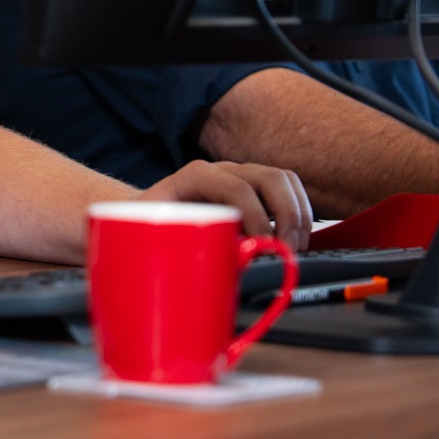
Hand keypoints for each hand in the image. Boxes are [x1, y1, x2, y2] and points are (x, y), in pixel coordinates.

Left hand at [138, 160, 313, 251]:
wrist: (140, 213)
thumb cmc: (146, 226)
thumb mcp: (157, 235)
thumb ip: (185, 246)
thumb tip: (220, 267)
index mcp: (194, 177)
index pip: (237, 187)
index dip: (256, 216)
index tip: (266, 247)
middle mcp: (220, 171)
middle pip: (268, 177)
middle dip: (287, 214)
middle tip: (289, 250)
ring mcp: (239, 176)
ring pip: (283, 180)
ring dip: (298, 213)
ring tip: (296, 247)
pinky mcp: (252, 190)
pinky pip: (286, 190)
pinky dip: (299, 212)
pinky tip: (295, 239)